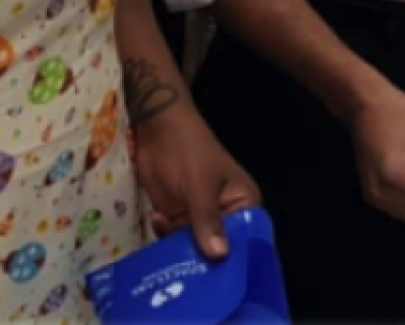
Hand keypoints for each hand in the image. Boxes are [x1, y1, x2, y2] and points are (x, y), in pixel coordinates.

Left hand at [133, 107, 260, 259]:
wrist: (157, 129)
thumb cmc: (188, 150)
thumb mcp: (199, 185)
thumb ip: (208, 220)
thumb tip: (219, 256)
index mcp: (244, 201)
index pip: (247, 238)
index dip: (236, 258)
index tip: (220, 274)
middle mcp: (226, 213)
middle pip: (220, 247)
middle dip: (203, 258)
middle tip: (187, 268)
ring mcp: (201, 215)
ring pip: (195, 245)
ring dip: (179, 247)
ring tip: (166, 242)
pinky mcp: (179, 215)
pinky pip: (174, 238)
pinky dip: (164, 234)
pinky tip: (157, 218)